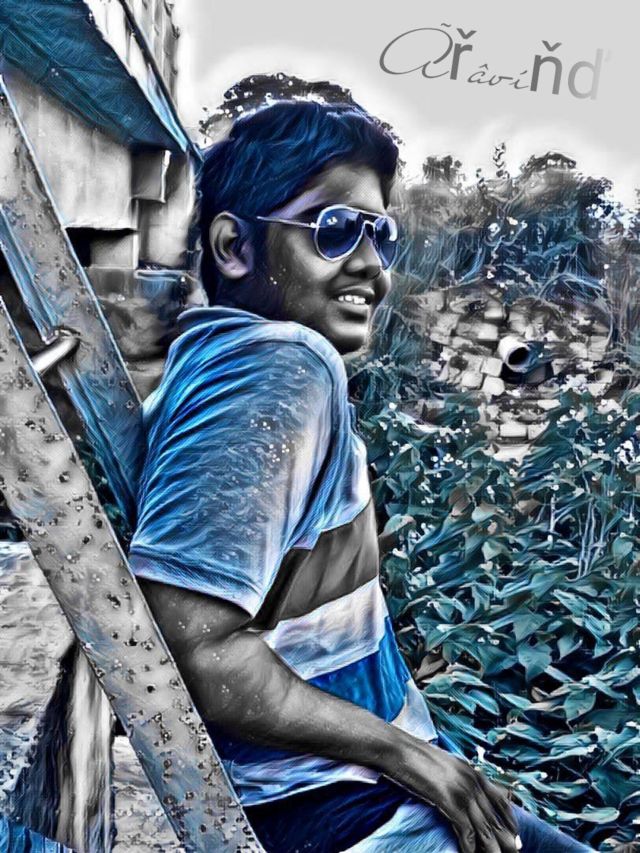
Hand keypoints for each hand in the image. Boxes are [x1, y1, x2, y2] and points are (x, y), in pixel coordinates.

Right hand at [382, 731, 519, 852]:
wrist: (398, 750)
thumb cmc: (416, 758)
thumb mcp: (446, 764)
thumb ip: (460, 777)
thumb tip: (466, 793)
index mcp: (473, 772)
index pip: (502, 800)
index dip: (510, 821)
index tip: (516, 837)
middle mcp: (472, 781)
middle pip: (495, 819)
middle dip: (504, 839)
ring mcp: (461, 791)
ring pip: (484, 829)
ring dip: (491, 849)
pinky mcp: (449, 801)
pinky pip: (466, 832)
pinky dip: (470, 848)